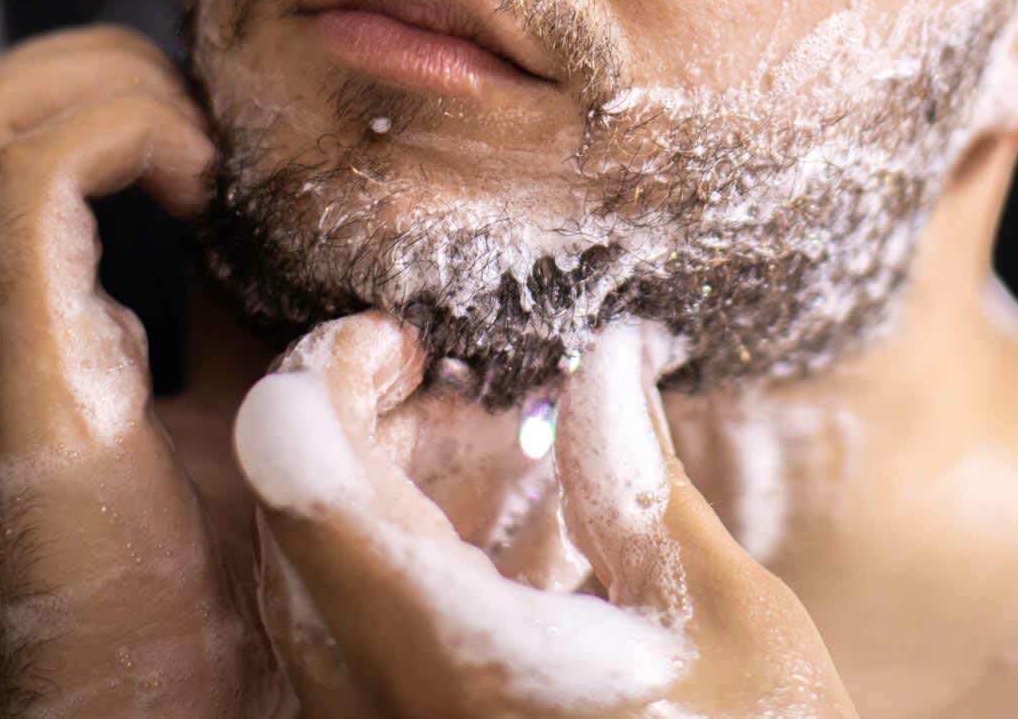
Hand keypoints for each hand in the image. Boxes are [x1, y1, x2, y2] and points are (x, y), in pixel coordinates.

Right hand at [0, 27, 279, 717]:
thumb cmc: (212, 602)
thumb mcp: (241, 415)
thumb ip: (250, 325)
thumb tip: (323, 240)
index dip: (87, 93)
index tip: (207, 128)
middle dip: (90, 65)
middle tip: (204, 119)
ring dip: (108, 88)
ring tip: (202, 150)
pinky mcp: (20, 387)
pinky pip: (38, 187)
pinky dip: (124, 136)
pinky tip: (203, 186)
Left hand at [236, 313, 859, 718]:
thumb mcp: (730, 624)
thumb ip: (636, 484)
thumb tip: (602, 358)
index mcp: (450, 661)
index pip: (296, 474)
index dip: (330, 377)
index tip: (400, 348)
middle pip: (288, 536)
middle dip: (350, 436)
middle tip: (436, 389)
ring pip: (307, 605)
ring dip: (369, 514)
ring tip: (482, 477)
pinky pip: (345, 670)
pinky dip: (393, 594)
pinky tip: (496, 576)